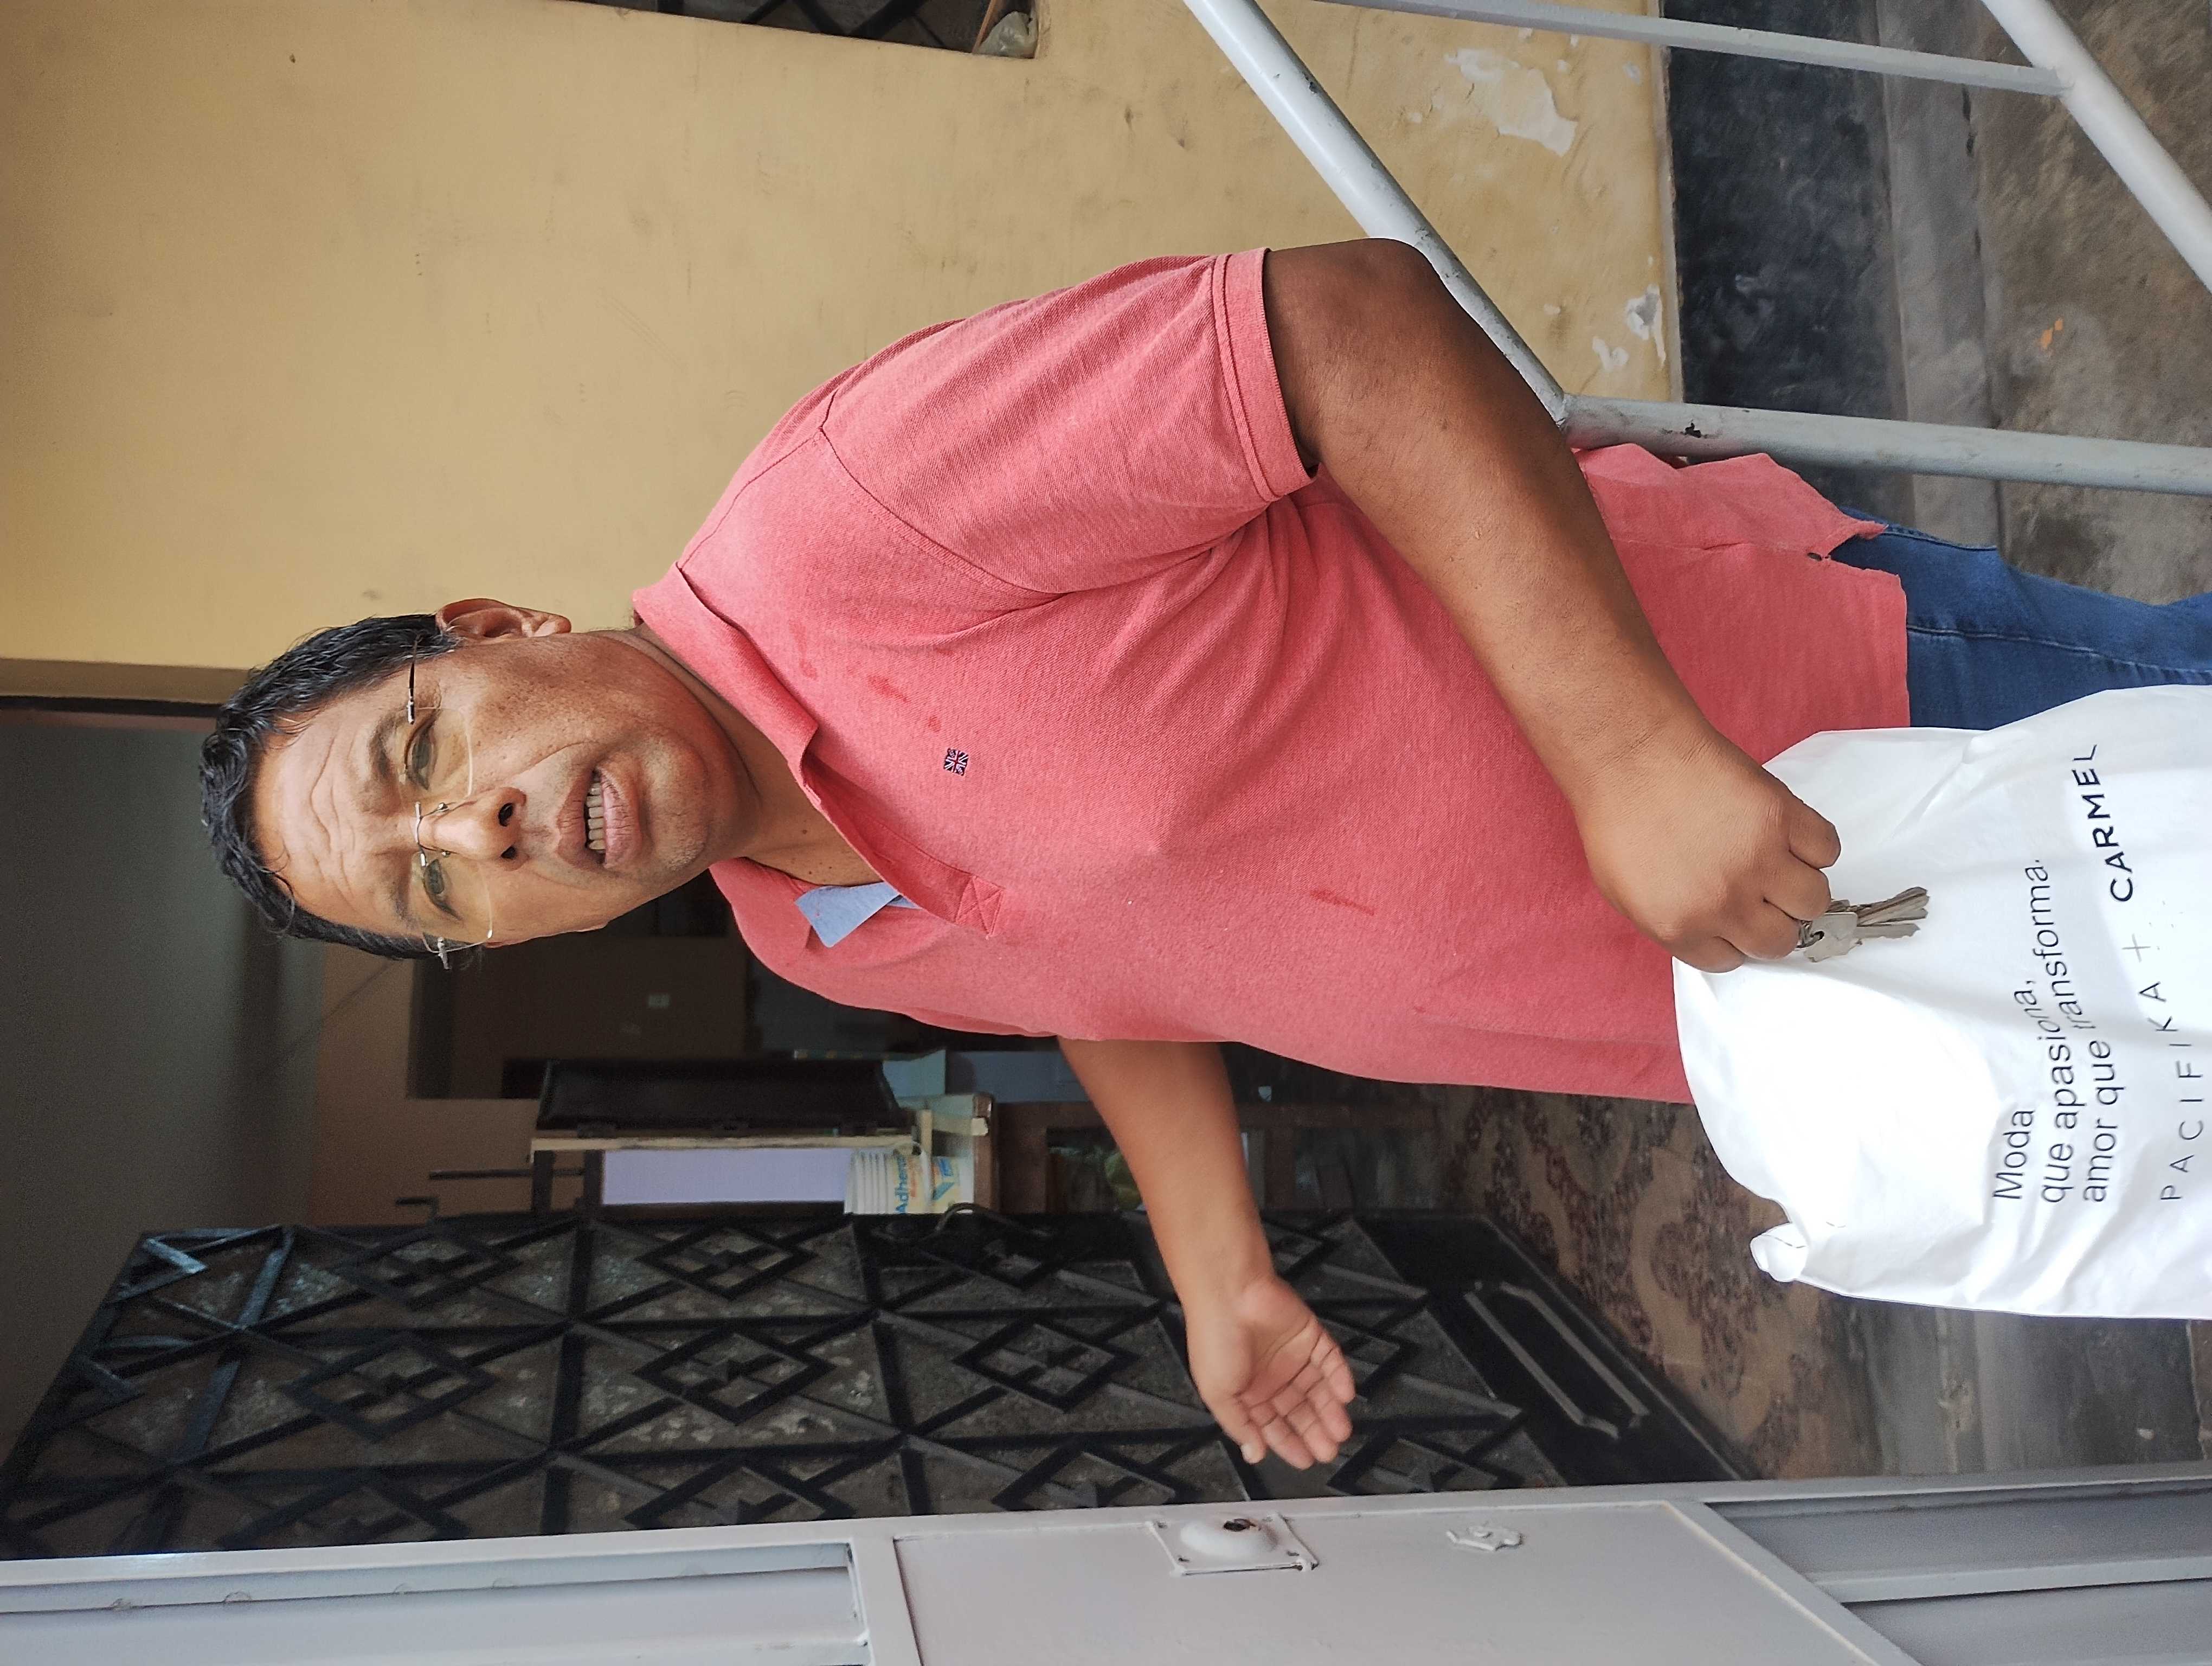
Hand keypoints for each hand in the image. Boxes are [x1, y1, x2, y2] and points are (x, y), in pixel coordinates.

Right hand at [1183, 1273, 1355, 1468]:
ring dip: (1331, 1411)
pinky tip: (1344, 1396)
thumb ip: (1239, 1425)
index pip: (1273, 1425)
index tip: (1306, 1460)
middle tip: (1328, 1451)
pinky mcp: (1310, 1336)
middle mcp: (1272, 1376)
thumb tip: (1254, 1453)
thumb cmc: (1214, 1339)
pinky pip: (1330, 1361)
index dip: (1290, 1444)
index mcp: (1247, 1392)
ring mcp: (1292, 1356)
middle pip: (1299, 1410)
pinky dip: (1339, 1378)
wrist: (1229, 1293)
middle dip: (1315, 1432)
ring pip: (1319, 1390)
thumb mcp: (1218, 1393)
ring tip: (1341, 1431)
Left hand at [1574, 717, 1839, 972]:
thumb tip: (1713, 936)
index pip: (1732, 959)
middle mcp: (1722, 903)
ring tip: (1777, 863)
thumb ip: (1674, 923)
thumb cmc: (1619, 814)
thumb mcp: (1624, 892)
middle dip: (1772, 921)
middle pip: (1779, 940)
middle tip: (1761, 896)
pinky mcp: (1782, 817)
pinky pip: (1827, 849)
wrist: (1631, 755)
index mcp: (1679, 926)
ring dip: (1799, 886)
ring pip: (1813, 901)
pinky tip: (1788, 834)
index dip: (1734, 937)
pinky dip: (1814, 844)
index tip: (1735, 919)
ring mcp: (1757, 860)